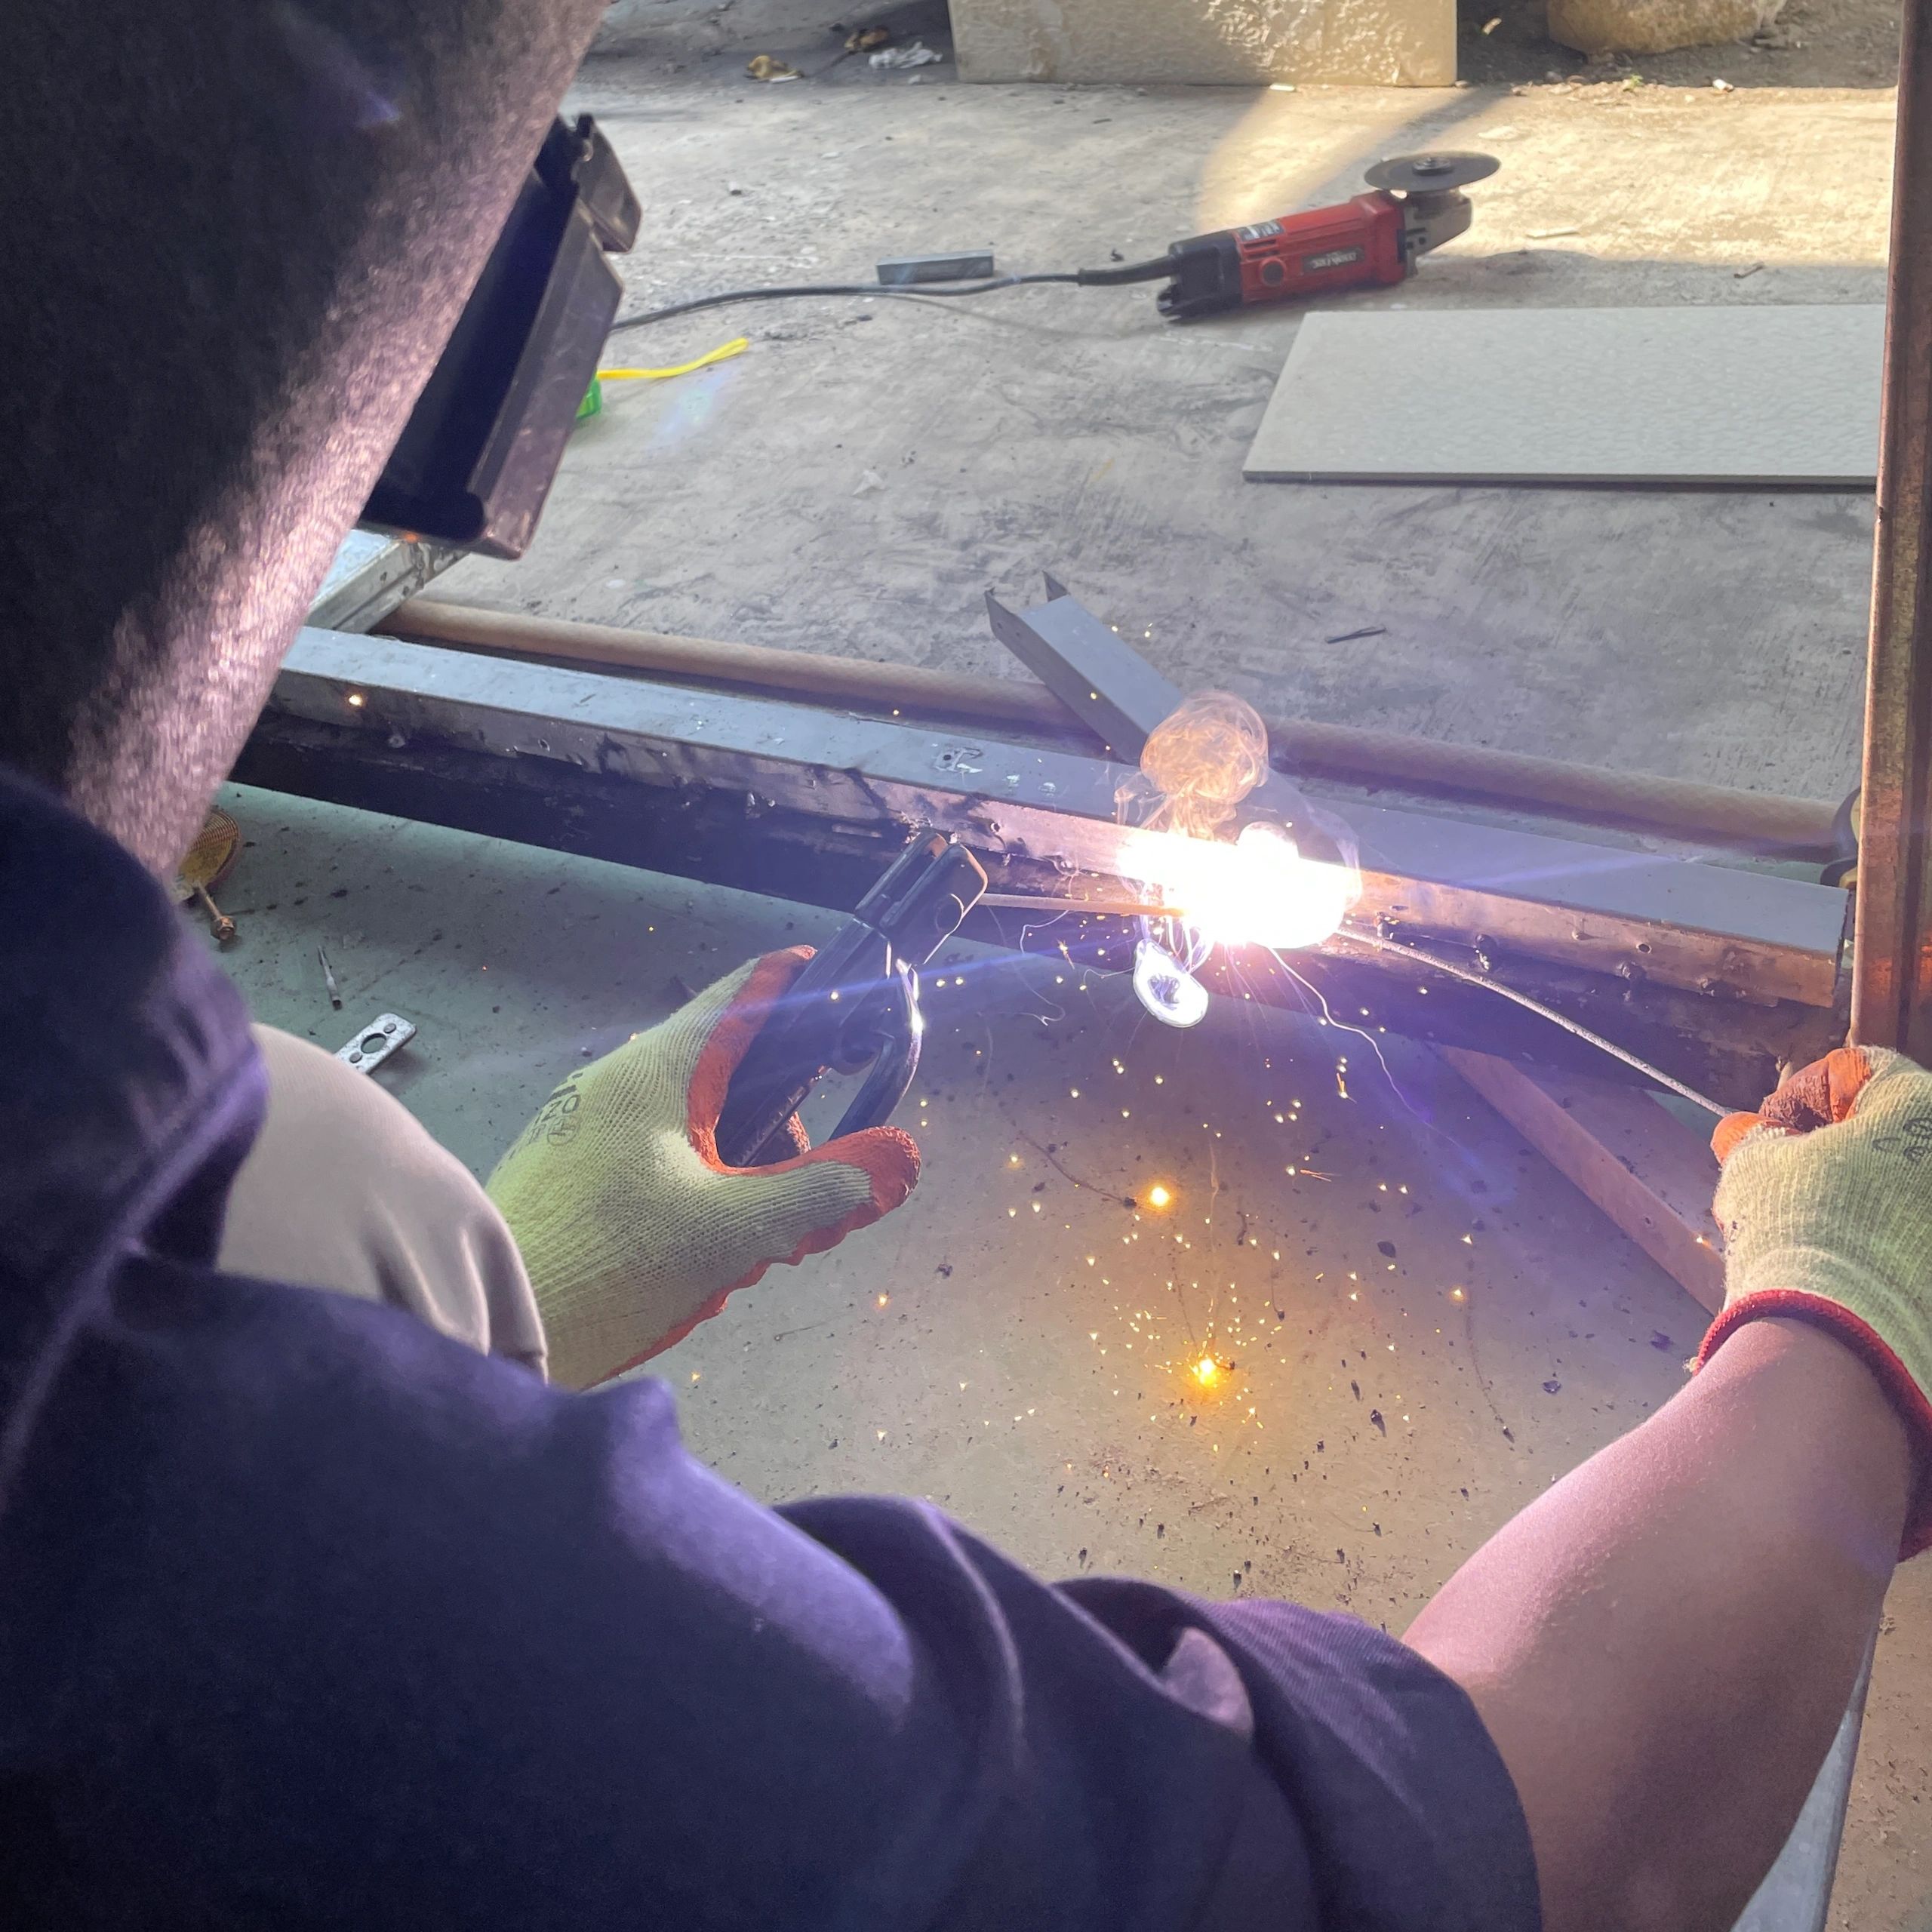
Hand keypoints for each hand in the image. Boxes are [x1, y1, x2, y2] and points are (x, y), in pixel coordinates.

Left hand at [486, 950, 918, 1388]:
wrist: (475, 1327)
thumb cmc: (603, 1261)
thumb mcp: (730, 1232)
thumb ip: (817, 1191)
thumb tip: (892, 1161)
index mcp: (655, 1070)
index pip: (744, 995)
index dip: (802, 988)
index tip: (850, 997)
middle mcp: (614, 1081)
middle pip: (723, 1070)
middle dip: (777, 1123)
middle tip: (809, 1178)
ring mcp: (583, 1125)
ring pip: (688, 1125)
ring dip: (734, 1170)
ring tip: (747, 1240)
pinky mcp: (566, 1171)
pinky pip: (650, 1160)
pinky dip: (690, 1191)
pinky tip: (695, 1255)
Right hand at [1704, 1045, 1931, 1551]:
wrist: (1847, 1347)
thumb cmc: (1801, 1233)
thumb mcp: (1756, 1169)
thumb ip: (1759, 1139)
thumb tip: (1753, 1135)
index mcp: (1920, 1106)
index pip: (1859, 1071)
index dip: (1804, 1097)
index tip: (1769, 1134)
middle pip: (1897, 1135)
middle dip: (1843, 1153)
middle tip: (1793, 1183)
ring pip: (1911, 1194)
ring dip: (1872, 1202)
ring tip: (1821, 1233)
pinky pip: (1917, 1243)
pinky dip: (1896, 1249)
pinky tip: (1856, 1271)